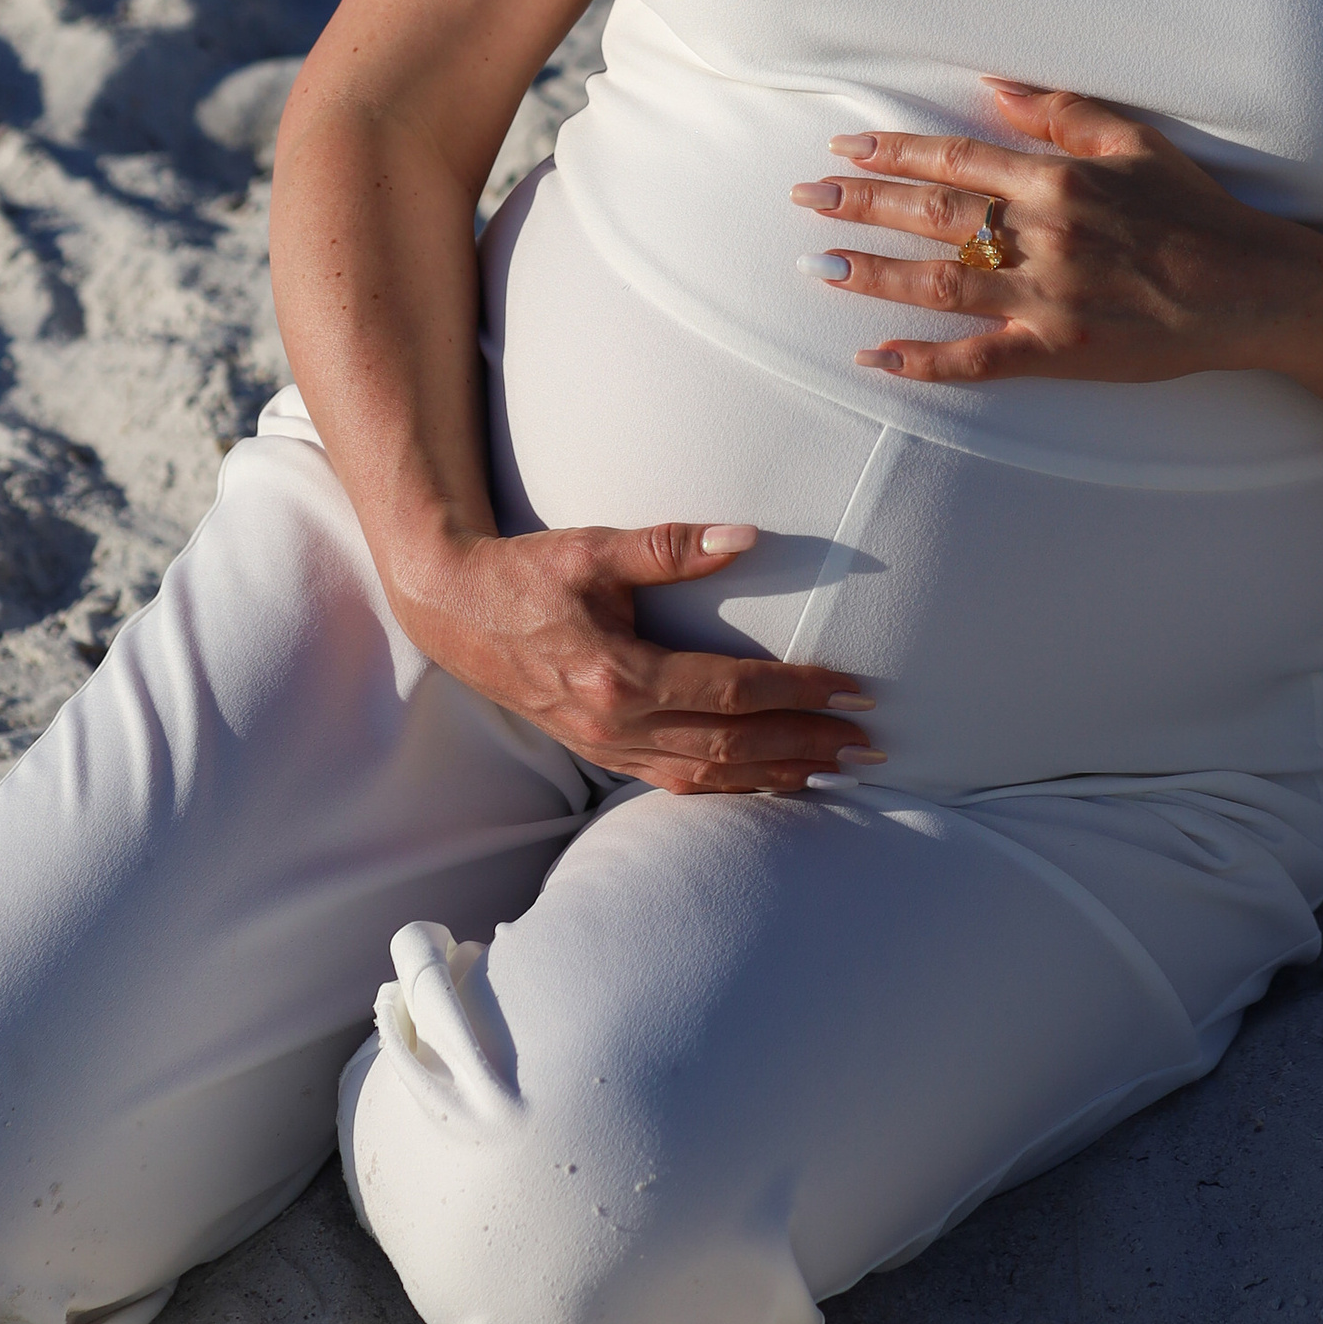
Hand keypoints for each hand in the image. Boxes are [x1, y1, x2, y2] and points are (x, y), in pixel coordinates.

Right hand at [390, 522, 877, 795]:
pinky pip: (677, 781)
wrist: (454, 612)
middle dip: (806, 745)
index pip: (731, 690)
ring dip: (777, 774)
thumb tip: (746, 537)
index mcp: (619, 674)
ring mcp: (607, 747)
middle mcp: (616, 724)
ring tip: (836, 770)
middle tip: (868, 744)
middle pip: (731, 746)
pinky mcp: (601, 753)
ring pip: (708, 776)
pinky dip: (731, 786)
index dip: (798, 692)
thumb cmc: (526, 573)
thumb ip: (670, 547)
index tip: (853, 689)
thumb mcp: (593, 549)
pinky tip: (771, 780)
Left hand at [788, 79, 1319, 386]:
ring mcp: (1046, 297)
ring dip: (872, 274)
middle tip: (806, 198)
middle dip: (861, 204)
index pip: (954, 158)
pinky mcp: (1058, 351)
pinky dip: (922, 360)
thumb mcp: (1135, 140)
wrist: (1251, 288)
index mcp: (1058, 178)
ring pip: (938, 283)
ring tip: (818, 267)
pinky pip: (976, 361)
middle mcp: (1043, 234)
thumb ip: (1061, 111)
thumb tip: (992, 87)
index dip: (892, 151)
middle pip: (932, 214)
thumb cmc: (1196, 209)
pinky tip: (875, 355)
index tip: (844, 147)